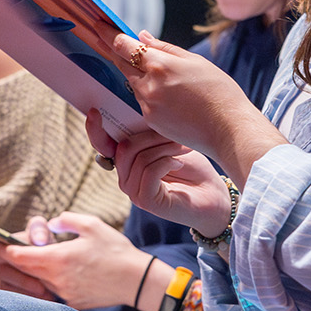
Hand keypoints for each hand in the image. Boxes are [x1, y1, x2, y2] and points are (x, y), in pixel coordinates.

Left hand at [0, 213, 158, 309]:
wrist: (137, 281)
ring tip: (12, 261)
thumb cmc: (116, 250)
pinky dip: (39, 283)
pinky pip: (48, 291)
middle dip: (3, 260)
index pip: (19, 255)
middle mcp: (56, 279)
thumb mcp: (91, 225)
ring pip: (32, 282)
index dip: (0, 248)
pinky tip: (38, 276)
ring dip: (20, 272)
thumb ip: (65, 221)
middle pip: (20, 270)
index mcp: (58, 259)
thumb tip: (50, 224)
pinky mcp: (71, 303)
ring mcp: (62, 293)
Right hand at [85, 111, 230, 237]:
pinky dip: (167, 162)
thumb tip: (140, 110)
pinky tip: (179, 163)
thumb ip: (150, 134)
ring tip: (183, 149)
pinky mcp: (146, 200)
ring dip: (165, 148)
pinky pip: (149, 171)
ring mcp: (133, 190)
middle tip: (177, 135)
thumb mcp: (171, 144)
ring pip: (139, 158)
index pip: (102, 145)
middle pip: (125, 147)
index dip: (95, 129)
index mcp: (127, 161)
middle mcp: (125, 177)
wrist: (215, 196)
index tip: (95, 111)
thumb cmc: (194, 169)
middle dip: (152, 135)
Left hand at [110, 32, 286, 180]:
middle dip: (116, 51)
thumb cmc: (219, 92)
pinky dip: (150, 94)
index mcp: (160, 64)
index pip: (124, 45)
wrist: (228, 129)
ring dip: (138, 75)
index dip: (109, 34)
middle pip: (122, 63)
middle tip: (106, 39)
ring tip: (162, 75)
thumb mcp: (195, 62)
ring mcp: (147, 105)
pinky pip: (143, 101)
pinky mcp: (150, 120)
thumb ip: (165, 48)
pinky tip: (171, 96)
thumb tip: (142, 36)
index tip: (99, 25)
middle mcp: (148, 84)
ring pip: (134, 83)